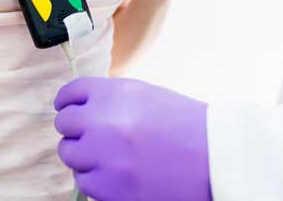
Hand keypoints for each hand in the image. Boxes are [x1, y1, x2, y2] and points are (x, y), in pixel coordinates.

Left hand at [54, 77, 210, 200]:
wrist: (217, 158)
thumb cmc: (186, 126)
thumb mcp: (147, 96)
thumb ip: (112, 99)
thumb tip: (80, 106)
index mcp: (116, 93)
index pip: (70, 93)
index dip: (68, 102)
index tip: (68, 109)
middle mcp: (105, 121)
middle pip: (65, 123)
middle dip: (76, 130)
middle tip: (92, 136)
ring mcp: (106, 156)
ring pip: (70, 154)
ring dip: (84, 155)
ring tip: (109, 156)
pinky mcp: (110, 188)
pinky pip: (84, 181)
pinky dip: (96, 179)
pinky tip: (119, 173)